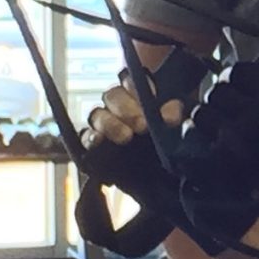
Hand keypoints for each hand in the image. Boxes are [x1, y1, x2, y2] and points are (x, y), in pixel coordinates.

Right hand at [82, 71, 190, 238]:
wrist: (156, 177)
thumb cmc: (162, 144)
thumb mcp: (174, 130)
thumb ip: (173, 117)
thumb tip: (172, 116)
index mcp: (136, 97)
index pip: (130, 81)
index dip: (134, 85)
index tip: (147, 94)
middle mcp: (116, 107)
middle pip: (112, 96)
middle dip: (126, 108)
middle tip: (141, 125)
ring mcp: (102, 124)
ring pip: (97, 114)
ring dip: (110, 124)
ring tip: (126, 137)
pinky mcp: (92, 144)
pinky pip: (84, 136)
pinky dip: (90, 138)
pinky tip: (99, 143)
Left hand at [177, 47, 258, 258]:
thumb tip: (241, 88)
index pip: (239, 73)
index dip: (233, 78)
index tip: (234, 88)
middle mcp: (249, 116)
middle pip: (216, 93)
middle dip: (217, 102)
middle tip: (223, 114)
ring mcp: (229, 141)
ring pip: (199, 115)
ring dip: (203, 123)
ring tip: (211, 134)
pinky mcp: (215, 166)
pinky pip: (190, 145)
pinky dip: (192, 147)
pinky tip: (199, 152)